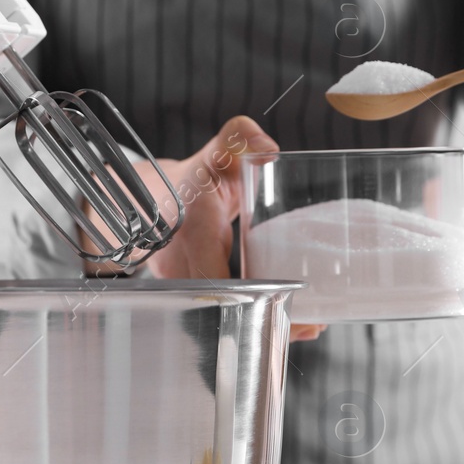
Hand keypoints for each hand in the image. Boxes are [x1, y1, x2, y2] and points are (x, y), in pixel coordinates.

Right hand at [81, 115, 324, 341]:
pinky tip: (284, 320)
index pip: (213, 270)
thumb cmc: (190, 179)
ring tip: (307, 327)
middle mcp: (183, 264)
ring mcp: (183, 284)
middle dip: (266, 317)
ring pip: (221, 314)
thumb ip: (238, 137)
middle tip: (311, 325)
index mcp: (192, 230)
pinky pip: (221, 312)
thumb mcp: (215, 152)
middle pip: (224, 303)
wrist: (152, 201)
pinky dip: (252, 319)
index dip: (245, 291)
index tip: (282, 298)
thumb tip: (268, 148)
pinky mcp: (191, 294)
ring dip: (262, 323)